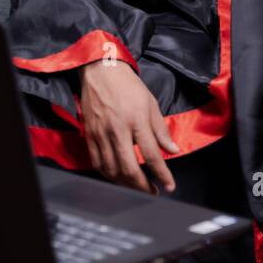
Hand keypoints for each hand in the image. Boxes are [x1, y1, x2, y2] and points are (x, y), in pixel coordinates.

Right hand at [79, 59, 179, 194]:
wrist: (101, 70)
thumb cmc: (128, 85)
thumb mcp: (150, 103)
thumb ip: (161, 129)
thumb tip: (173, 150)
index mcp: (136, 119)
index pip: (151, 154)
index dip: (162, 174)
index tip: (169, 186)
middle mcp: (118, 129)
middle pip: (129, 168)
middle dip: (142, 186)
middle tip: (153, 191)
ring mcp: (101, 134)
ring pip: (112, 170)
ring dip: (126, 184)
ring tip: (137, 186)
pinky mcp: (89, 135)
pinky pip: (97, 163)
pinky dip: (109, 175)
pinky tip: (118, 177)